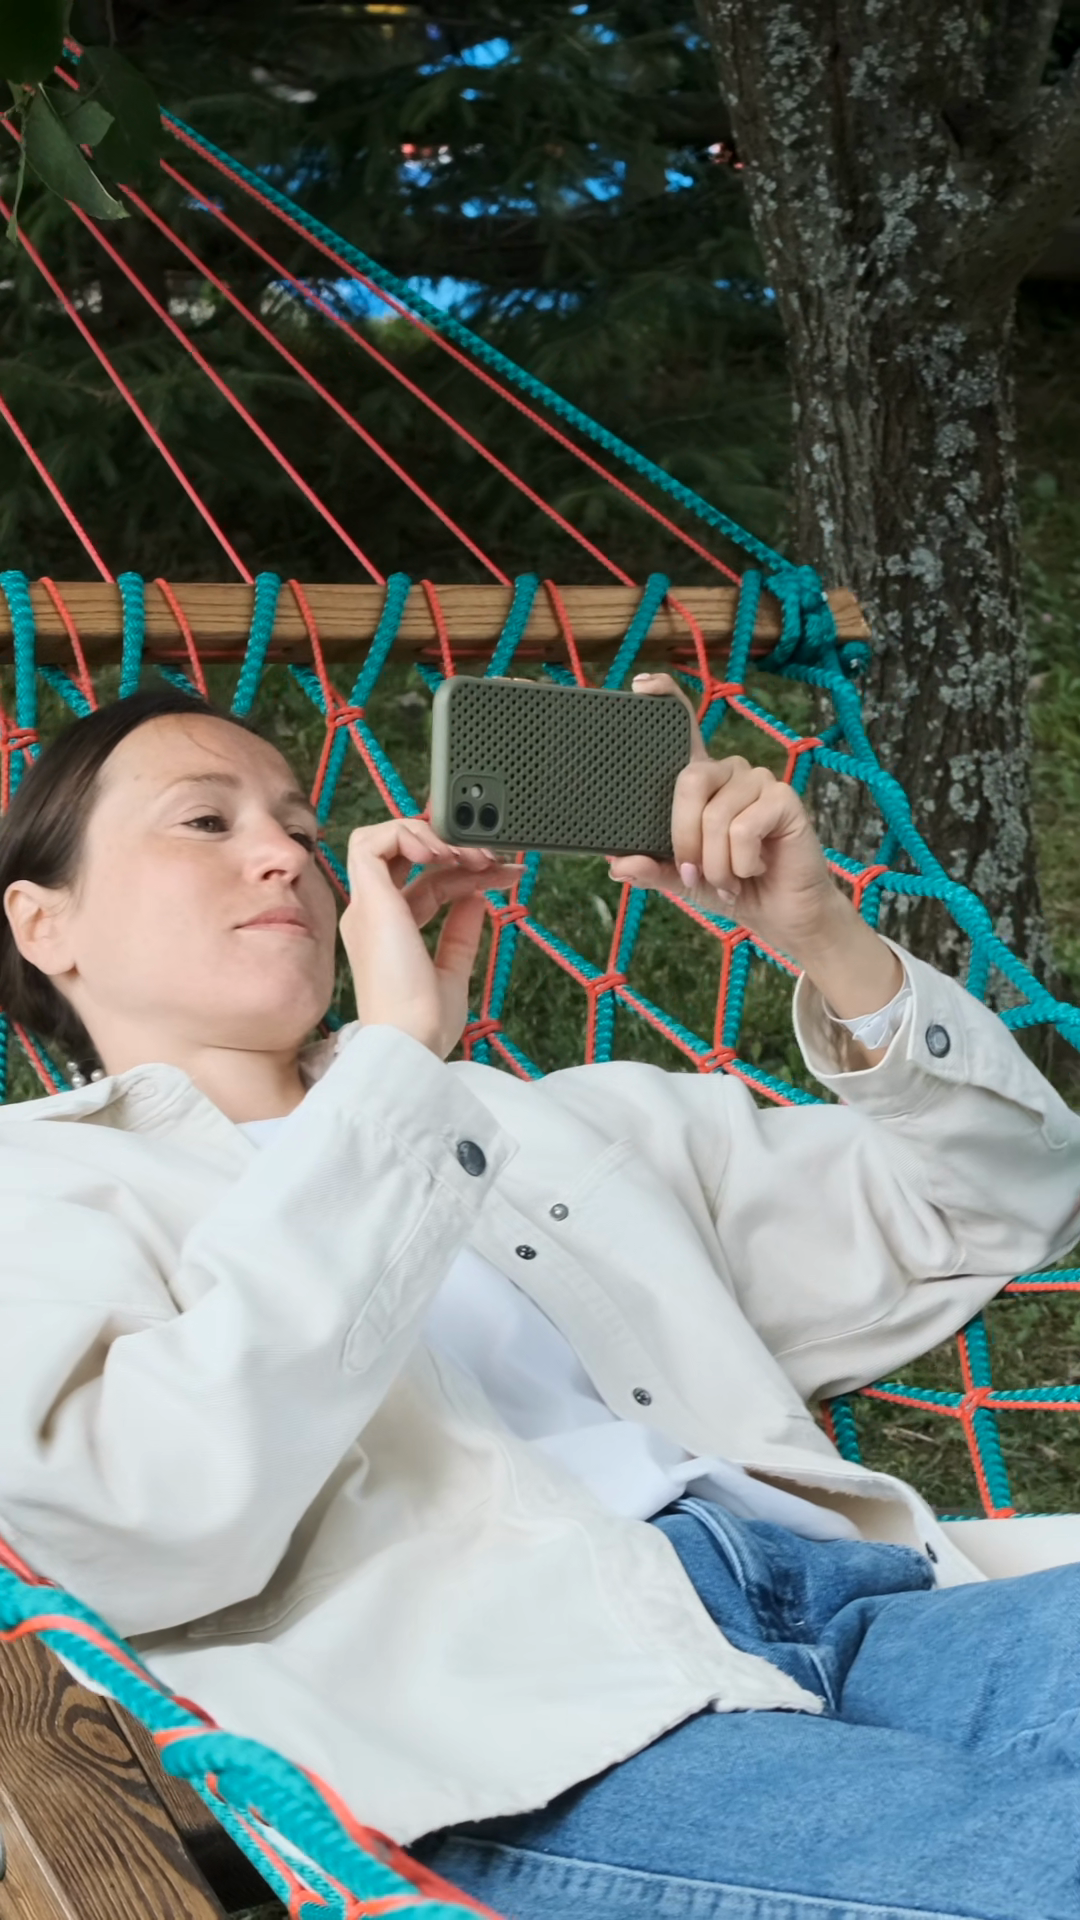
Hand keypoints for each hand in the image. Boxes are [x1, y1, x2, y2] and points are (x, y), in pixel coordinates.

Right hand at [340, 818, 517, 1057]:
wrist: (411, 1041)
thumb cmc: (425, 1023)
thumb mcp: (453, 970)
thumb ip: (460, 933)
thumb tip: (476, 898)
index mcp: (390, 934)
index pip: (427, 885)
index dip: (466, 873)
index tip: (505, 874)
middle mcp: (373, 916)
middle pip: (406, 858)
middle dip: (452, 847)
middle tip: (492, 857)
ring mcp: (367, 907)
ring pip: (381, 841)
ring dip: (428, 835)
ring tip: (468, 853)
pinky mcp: (369, 901)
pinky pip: (371, 844)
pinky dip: (406, 835)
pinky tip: (442, 851)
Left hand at [608, 674, 901, 1021]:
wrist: (780, 915)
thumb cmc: (731, 887)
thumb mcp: (682, 879)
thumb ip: (652, 869)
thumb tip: (618, 862)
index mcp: (700, 783)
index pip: (683, 729)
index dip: (665, 701)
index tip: (641, 685)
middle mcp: (729, 772)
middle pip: (689, 780)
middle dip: (683, 838)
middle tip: (694, 873)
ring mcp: (758, 781)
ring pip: (715, 815)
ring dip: (716, 863)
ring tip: (729, 880)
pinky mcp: (784, 798)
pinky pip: (744, 827)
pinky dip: (741, 862)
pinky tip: (756, 868)